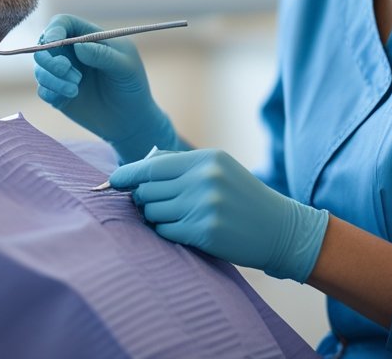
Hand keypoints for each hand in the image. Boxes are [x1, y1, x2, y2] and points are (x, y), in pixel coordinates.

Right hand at [32, 14, 178, 162]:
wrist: (130, 120)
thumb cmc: (132, 87)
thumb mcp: (126, 68)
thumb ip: (104, 55)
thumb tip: (78, 45)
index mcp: (88, 38)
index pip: (63, 23)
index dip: (54, 29)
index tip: (54, 42)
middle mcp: (72, 53)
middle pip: (44, 45)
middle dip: (49, 58)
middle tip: (66, 70)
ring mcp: (63, 74)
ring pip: (41, 69)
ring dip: (53, 78)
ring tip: (75, 89)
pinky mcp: (58, 94)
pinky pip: (43, 90)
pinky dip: (51, 92)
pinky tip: (69, 97)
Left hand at [107, 148, 328, 281]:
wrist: (279, 229)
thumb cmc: (242, 197)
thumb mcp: (218, 169)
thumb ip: (179, 164)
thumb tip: (138, 166)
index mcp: (205, 159)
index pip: (151, 166)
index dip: (126, 175)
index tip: (112, 182)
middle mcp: (203, 179)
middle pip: (147, 190)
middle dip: (144, 199)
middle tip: (156, 204)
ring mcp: (204, 206)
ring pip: (152, 212)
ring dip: (155, 217)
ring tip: (177, 217)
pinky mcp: (205, 233)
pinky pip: (164, 232)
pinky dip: (167, 233)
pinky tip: (184, 230)